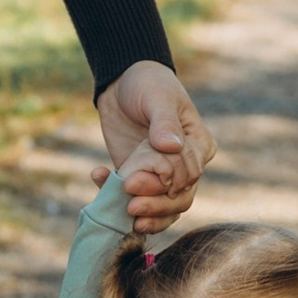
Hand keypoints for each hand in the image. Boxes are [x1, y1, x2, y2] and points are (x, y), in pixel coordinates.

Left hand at [94, 62, 214, 232]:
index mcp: (199, 145)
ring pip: (162, 210)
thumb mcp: (158, 97)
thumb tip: (171, 147)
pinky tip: (99, 176)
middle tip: (130, 203)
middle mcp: (185, 166)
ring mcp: (162, 176)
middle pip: (179, 200)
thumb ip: (165, 122)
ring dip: (145, 214)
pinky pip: (134, 200)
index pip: (189, 175)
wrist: (121, 83)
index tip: (139, 179)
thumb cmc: (148, 84)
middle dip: (156, 205)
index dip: (167, 182)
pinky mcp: (138, 179)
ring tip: (124, 210)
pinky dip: (116, 200)